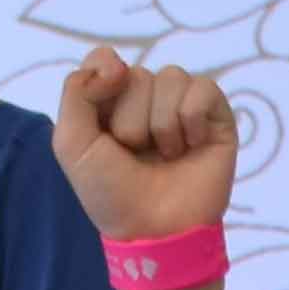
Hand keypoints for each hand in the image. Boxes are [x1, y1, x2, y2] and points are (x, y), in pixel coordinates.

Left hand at [55, 48, 235, 251]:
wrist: (154, 230)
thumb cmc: (110, 192)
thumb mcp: (72, 144)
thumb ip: (76, 92)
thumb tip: (115, 62)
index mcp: (111, 102)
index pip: (105, 59)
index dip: (104, 78)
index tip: (105, 116)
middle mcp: (147, 100)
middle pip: (138, 74)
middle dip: (132, 119)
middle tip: (137, 154)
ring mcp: (183, 107)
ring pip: (171, 78)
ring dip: (162, 124)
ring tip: (166, 156)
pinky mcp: (216, 117)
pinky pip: (203, 89)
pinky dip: (192, 120)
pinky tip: (191, 146)